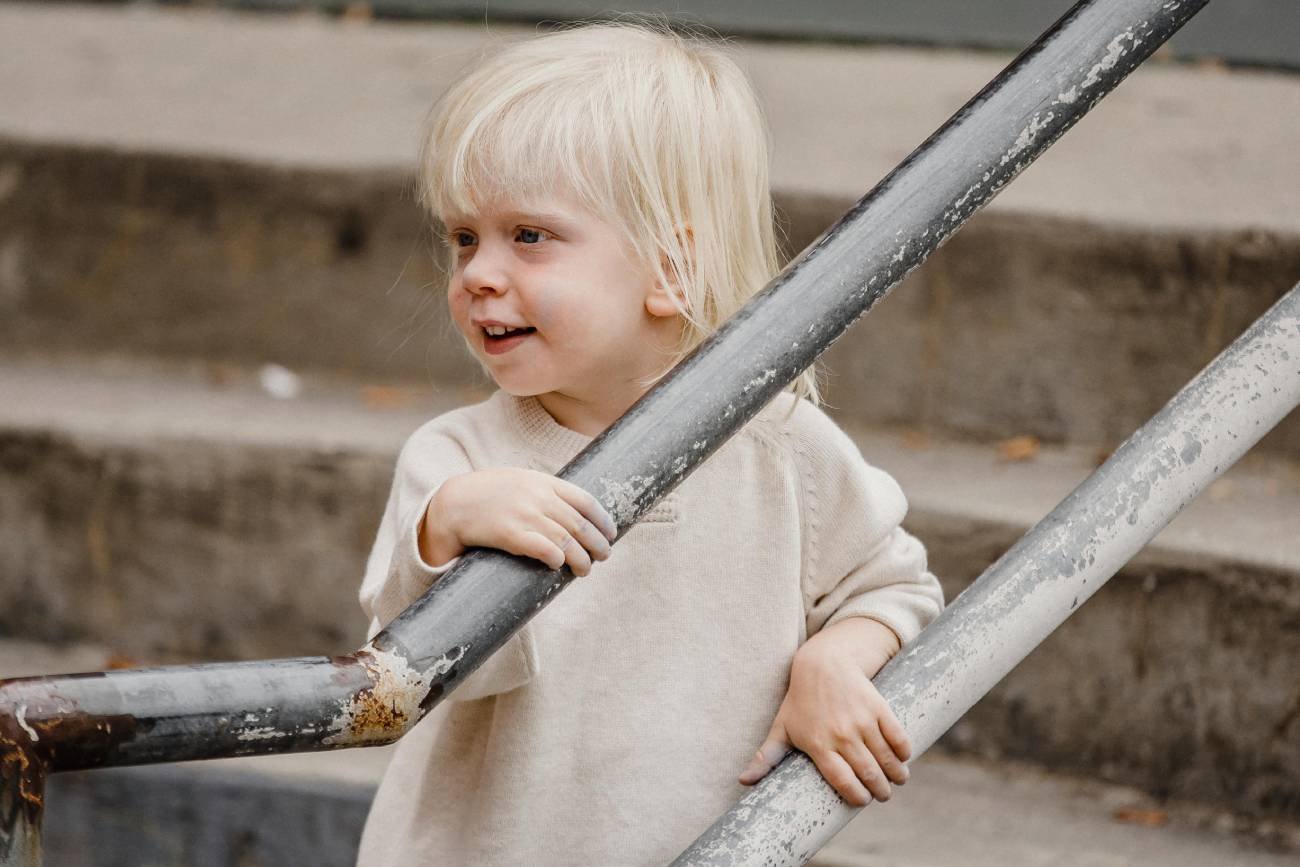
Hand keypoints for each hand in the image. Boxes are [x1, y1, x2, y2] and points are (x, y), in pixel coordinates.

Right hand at [419, 468, 617, 575]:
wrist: (453, 502)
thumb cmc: (488, 494)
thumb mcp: (520, 481)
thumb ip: (544, 491)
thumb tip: (572, 511)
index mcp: (544, 482)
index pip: (585, 501)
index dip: (603, 520)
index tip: (611, 534)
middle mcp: (538, 497)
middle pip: (580, 524)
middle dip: (598, 544)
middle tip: (604, 557)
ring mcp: (525, 515)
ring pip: (567, 540)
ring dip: (581, 559)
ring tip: (585, 570)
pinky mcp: (511, 534)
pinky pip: (543, 548)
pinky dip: (557, 558)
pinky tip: (558, 565)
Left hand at [739, 618, 909, 805]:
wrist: (822, 664)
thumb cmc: (800, 700)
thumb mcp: (782, 728)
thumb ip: (766, 757)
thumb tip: (743, 781)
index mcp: (818, 745)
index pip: (843, 781)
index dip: (856, 796)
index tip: (863, 801)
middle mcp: (841, 735)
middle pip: (869, 774)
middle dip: (880, 791)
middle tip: (883, 795)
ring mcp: (862, 721)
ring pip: (886, 759)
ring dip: (896, 775)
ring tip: (897, 780)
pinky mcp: (878, 708)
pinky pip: (897, 737)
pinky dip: (904, 752)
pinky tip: (903, 759)